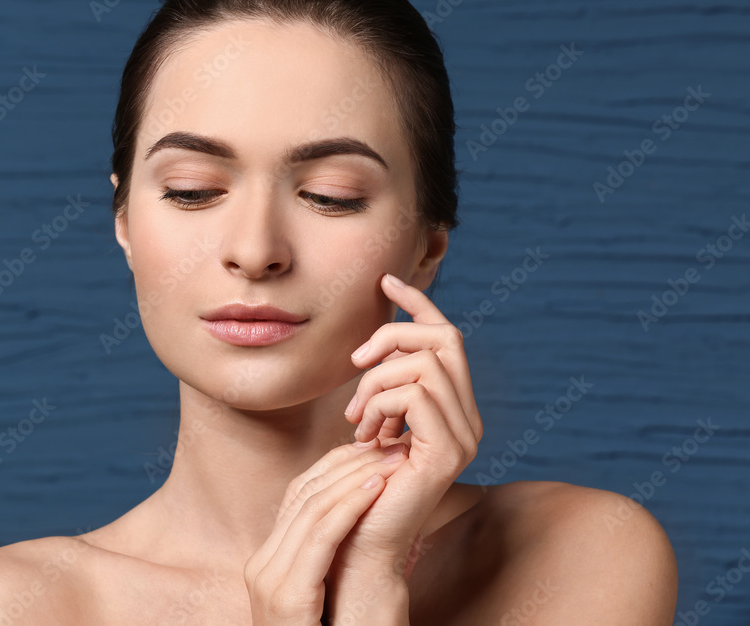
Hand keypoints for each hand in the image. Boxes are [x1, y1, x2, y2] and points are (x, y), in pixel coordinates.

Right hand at [243, 442, 411, 624]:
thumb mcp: (336, 592)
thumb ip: (339, 556)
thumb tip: (372, 515)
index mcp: (270, 561)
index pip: (300, 494)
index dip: (338, 465)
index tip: (376, 448)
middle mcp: (262, 565)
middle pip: (304, 494)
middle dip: (350, 464)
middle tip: (391, 442)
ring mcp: (268, 581)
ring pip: (312, 508)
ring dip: (357, 477)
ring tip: (393, 458)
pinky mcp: (286, 598)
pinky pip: (319, 537)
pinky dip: (351, 507)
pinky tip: (378, 488)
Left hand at [326, 273, 483, 614]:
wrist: (360, 541)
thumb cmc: (359, 481)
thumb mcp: (372, 421)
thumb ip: (385, 387)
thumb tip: (376, 347)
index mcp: (453, 408)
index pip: (446, 337)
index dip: (418, 303)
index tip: (385, 281)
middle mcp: (468, 419)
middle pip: (443, 337)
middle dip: (393, 336)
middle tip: (355, 362)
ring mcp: (464, 436)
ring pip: (423, 363)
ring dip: (376, 381)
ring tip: (356, 418)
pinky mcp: (448, 452)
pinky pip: (416, 393)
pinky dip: (381, 403)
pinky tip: (366, 434)